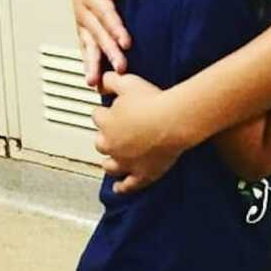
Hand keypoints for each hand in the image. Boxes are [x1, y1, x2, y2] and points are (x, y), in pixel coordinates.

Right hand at [69, 0, 130, 85]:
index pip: (106, 13)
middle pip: (99, 34)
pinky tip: (91, 80)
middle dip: (109, 52)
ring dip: (93, 64)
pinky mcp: (83, 30)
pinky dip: (87, 64)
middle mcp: (84, 11)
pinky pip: (84, 48)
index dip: (115, 28)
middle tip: (120, 67)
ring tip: (94, 82)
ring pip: (88, 45)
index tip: (126, 42)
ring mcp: (82, 23)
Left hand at [94, 72, 180, 192]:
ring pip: (109, 166)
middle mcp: (111, 145)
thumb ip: (110, 81)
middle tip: (116, 132)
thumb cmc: (153, 101)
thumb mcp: (128, 82)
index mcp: (106, 123)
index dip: (105, 112)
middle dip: (106, 136)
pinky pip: (128, 185)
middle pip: (100, 142)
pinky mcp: (141, 174)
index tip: (112, 110)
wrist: (173, 120)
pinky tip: (118, 188)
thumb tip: (100, 82)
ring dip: (109, 162)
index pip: (97, 117)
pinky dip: (121, 187)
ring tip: (112, 160)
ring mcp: (125, 162)